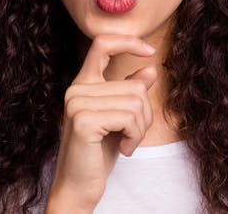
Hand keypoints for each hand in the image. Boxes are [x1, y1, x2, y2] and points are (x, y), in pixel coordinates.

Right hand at [46, 34, 157, 210]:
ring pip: (136, 101)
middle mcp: (77, 89)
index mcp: (84, 83)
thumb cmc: (100, 151)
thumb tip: (150, 69)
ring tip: (126, 142)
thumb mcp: (121, 117)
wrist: (80, 186)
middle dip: (145, 114)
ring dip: (141, 128)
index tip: (150, 51)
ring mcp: (77, 103)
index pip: (102, 43)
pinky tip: (124, 148)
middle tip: (132, 135)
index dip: (128, 41)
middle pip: (135, 86)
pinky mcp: (83, 120)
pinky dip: (135, 136)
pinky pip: (129, 117)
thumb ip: (131, 91)